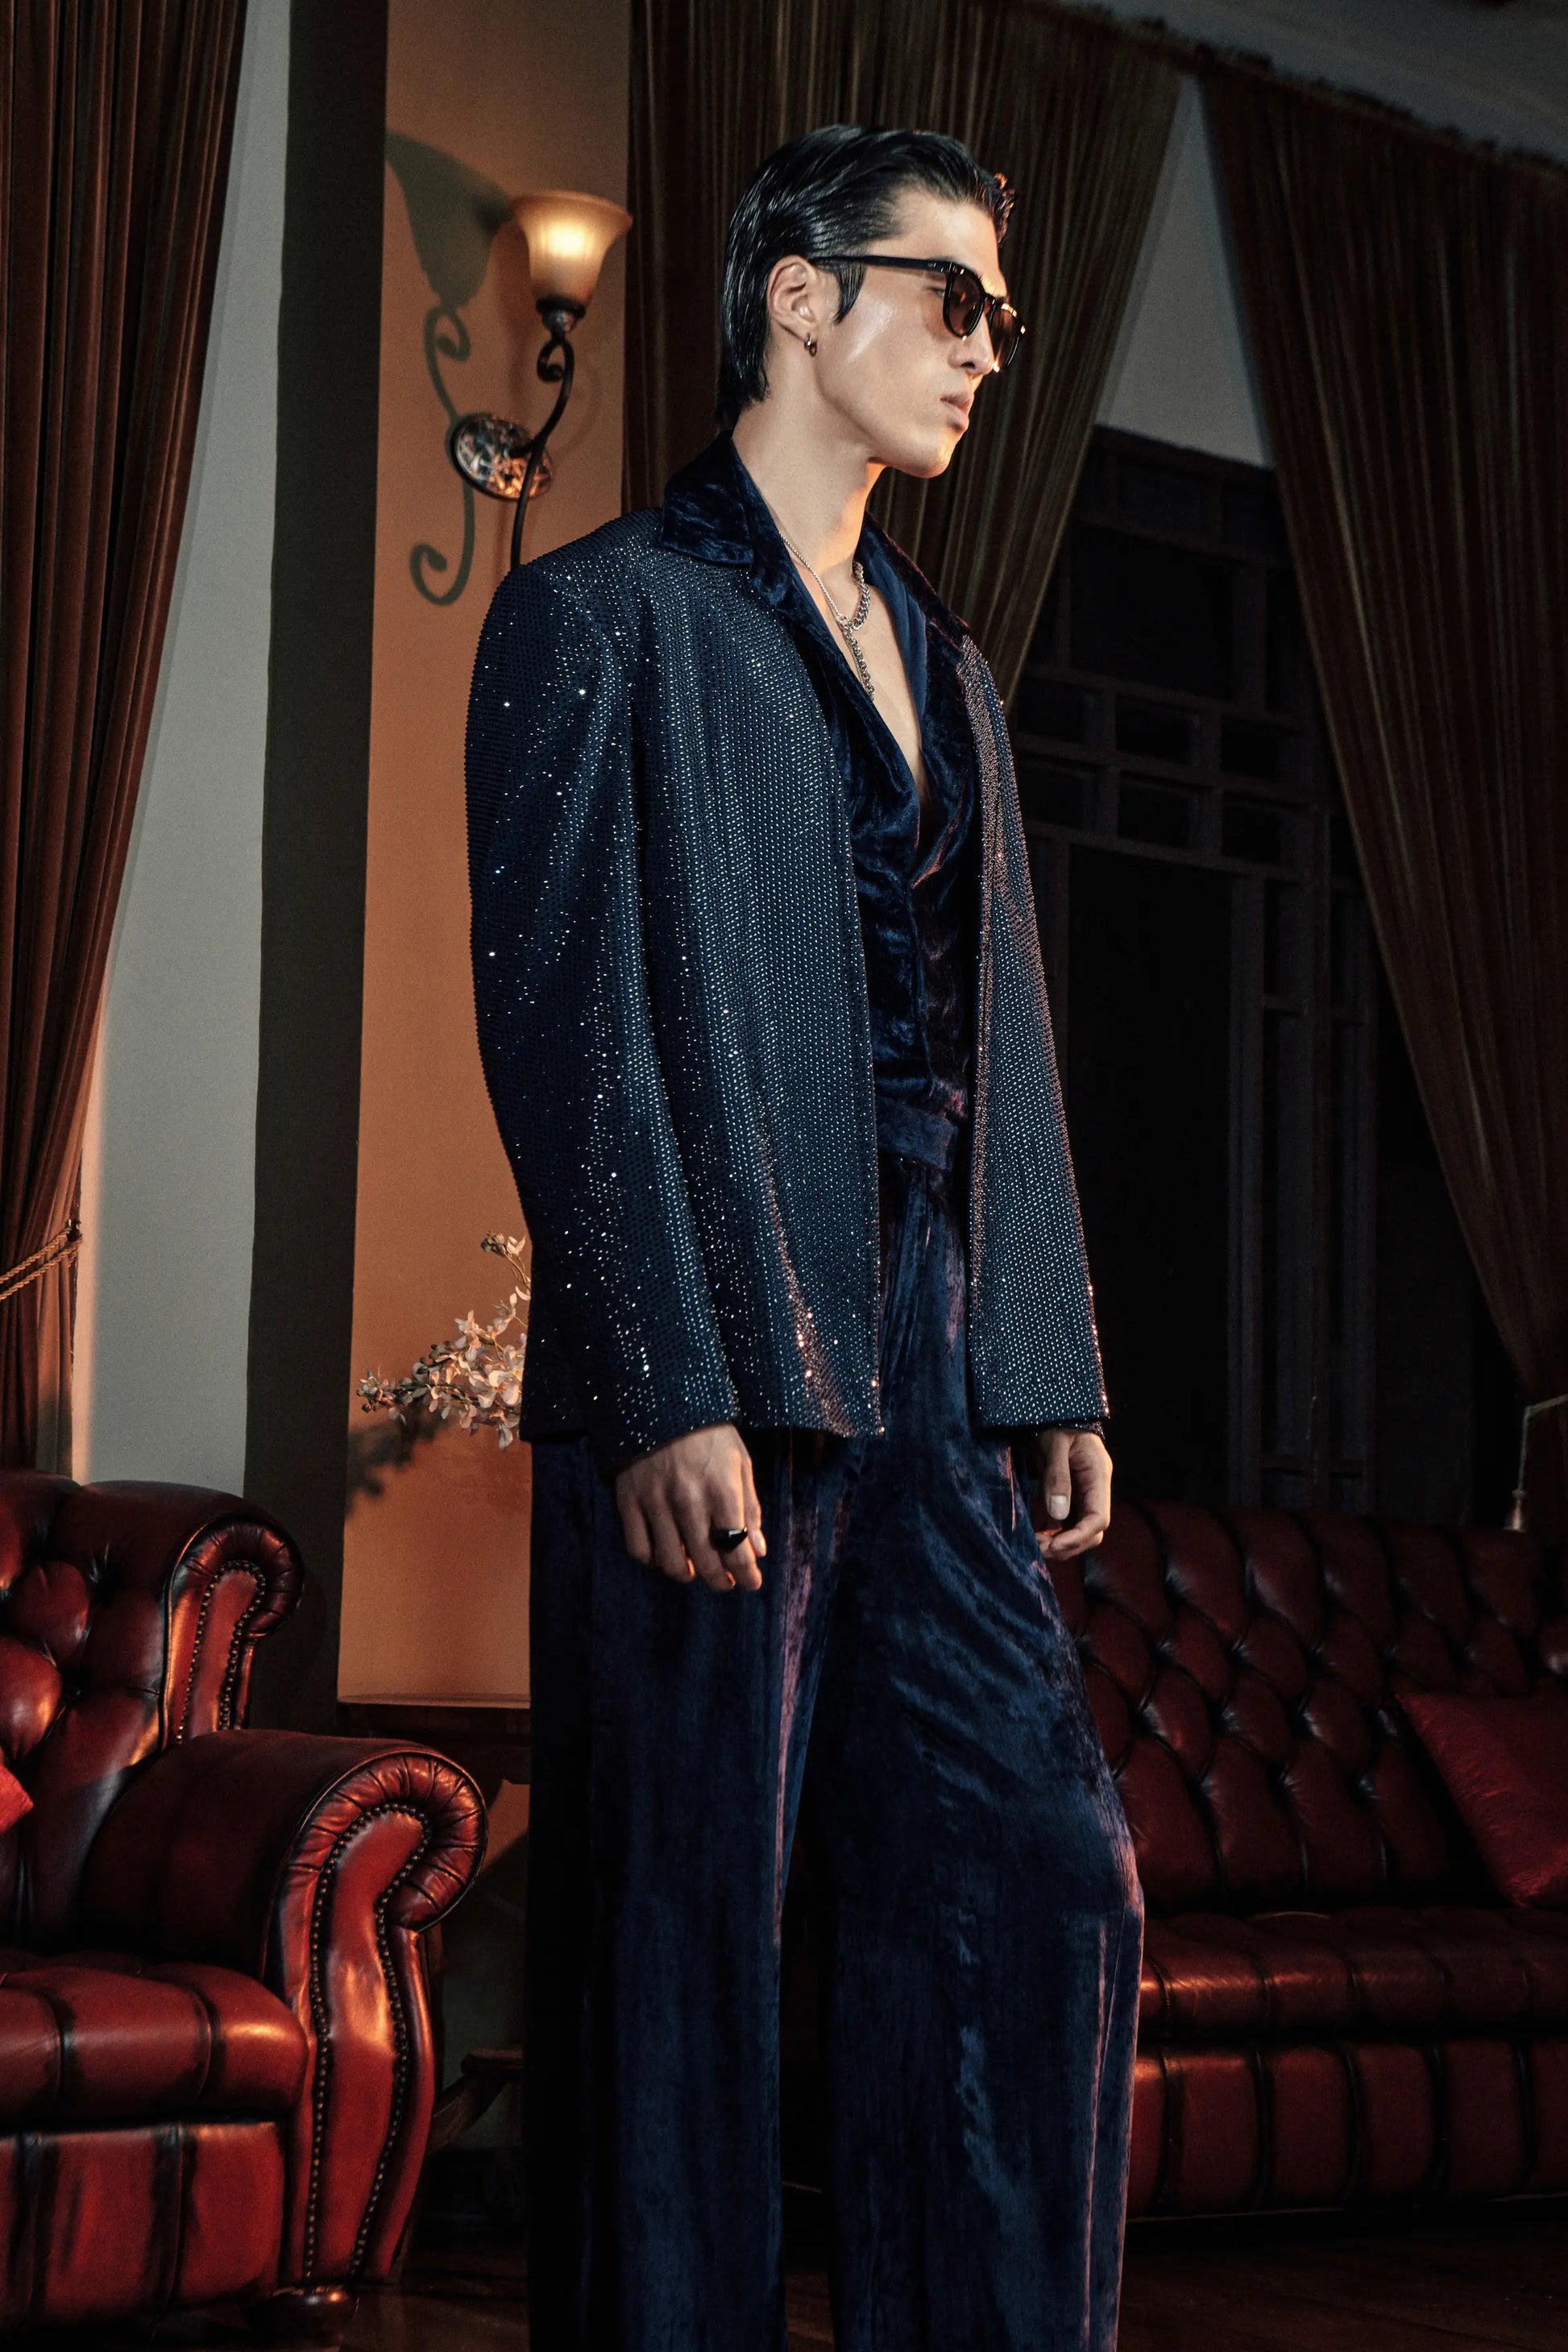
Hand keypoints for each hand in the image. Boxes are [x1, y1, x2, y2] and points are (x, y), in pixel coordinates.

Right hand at [615, 1422, 766, 1593]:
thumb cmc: (709, 1432)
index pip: (737, 1550)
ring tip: (695, 1570)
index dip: (748, 1575)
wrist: (661, 1399)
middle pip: (706, 1563)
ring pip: (670, 1562)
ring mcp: (655, 1503)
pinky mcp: (629, 1501)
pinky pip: (638, 1548)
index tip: (752, 1583)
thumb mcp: (740, 1462)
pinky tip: (665, 1553)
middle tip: (727, 1582)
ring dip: (687, 1575)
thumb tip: (758, 1550)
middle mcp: (688, 1500)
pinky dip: (653, 1560)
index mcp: (722, 1490)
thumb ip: (750, 1508)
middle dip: (721, 1581)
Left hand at [1023, 1427, 1111, 1561]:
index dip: (1078, 1537)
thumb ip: (1057, 1477)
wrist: (1054, 1414)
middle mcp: (1095, 1489)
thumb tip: (1058, 1515)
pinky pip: (1067, 1521)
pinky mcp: (1071, 1495)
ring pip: (1080, 1529)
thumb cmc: (1056, 1423)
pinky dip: (1054, 1532)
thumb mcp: (1055, 1444)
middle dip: (1068, 1544)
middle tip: (1039, 1548)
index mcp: (1099, 1476)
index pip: (1098, 1518)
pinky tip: (1037, 1535)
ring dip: (1060, 1541)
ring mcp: (1084, 1494)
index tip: (1054, 1545)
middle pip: (1092, 1531)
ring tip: (1035, 1543)